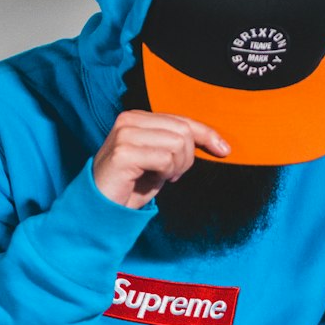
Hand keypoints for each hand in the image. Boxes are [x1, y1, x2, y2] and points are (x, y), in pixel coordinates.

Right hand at [92, 109, 229, 209]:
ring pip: (177, 144)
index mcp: (138, 117)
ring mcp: (125, 134)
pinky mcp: (123, 153)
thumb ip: (176, 143)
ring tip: (161, 176)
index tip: (224, 149)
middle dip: (188, 157)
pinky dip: (165, 173)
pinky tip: (153, 179)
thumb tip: (212, 139)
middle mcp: (129, 120)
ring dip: (176, 167)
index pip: (181, 120)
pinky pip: (164, 159)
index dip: (206, 134)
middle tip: (173, 174)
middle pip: (183, 130)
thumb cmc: (130, 184)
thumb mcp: (159, 159)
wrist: (101, 206)